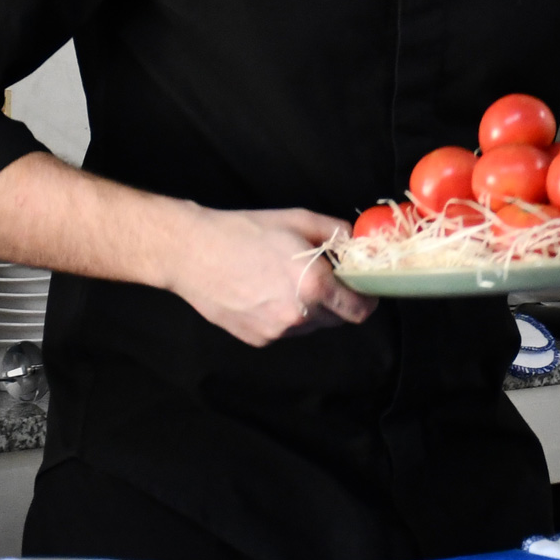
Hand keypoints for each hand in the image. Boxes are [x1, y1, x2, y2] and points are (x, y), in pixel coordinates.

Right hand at [164, 206, 373, 345]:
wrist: (192, 253)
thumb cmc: (244, 232)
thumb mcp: (299, 220)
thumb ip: (338, 233)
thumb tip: (359, 244)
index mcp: (315, 286)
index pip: (360, 310)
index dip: (366, 298)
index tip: (362, 287)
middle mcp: (299, 316)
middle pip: (338, 318)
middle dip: (338, 300)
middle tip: (322, 276)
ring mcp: (276, 332)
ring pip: (311, 326)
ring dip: (311, 308)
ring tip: (286, 280)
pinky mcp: (257, 339)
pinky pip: (285, 330)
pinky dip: (286, 315)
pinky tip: (266, 292)